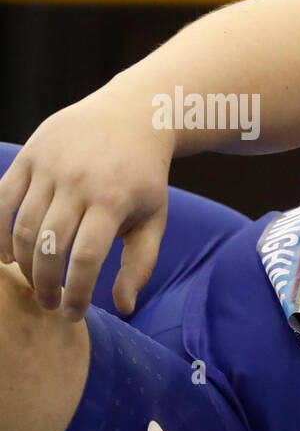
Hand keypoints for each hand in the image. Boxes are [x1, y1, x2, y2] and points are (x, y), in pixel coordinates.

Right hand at [0, 93, 173, 319]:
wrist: (132, 117)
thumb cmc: (144, 177)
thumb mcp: (154, 218)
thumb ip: (140, 263)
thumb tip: (124, 307)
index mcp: (113, 200)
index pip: (85, 258)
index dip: (76, 292)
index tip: (73, 314)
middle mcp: (78, 182)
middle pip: (48, 246)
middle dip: (44, 283)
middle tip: (49, 304)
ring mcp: (50, 167)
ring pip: (21, 226)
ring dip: (21, 263)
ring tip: (32, 283)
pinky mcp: (28, 156)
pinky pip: (1, 199)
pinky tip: (5, 256)